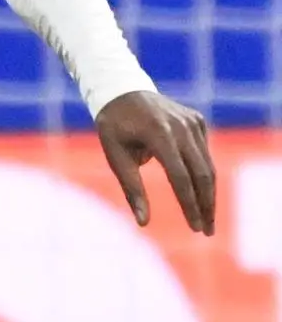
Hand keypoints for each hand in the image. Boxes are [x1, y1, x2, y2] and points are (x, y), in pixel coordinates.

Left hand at [95, 90, 214, 234]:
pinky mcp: (197, 121)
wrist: (121, 91)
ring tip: (205, 219)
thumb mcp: (115, 156)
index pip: (181, 177)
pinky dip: (203, 175)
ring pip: (207, 165)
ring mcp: (193, 122)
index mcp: (159, 134)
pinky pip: (203, 153)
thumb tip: (142, 223)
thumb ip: (131, 188)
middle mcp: (182, 127)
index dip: (189, 204)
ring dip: (208, 194)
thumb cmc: (113, 127)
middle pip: (203, 174)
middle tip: (206, 231)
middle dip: (206, 205)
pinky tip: (197, 192)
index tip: (195, 228)